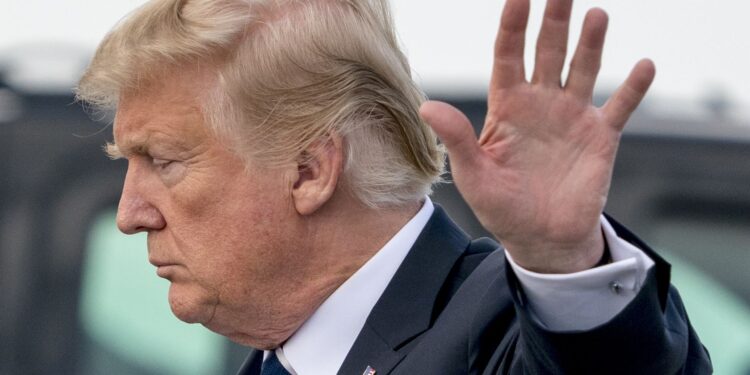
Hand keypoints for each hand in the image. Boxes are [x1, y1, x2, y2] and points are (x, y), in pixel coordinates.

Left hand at [420, 0, 654, 272]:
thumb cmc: (501, 208)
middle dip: (554, 20)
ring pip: (583, 69)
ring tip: (595, 15)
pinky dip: (634, 87)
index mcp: (507, 107)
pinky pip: (620, 106)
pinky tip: (645, 65)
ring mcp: (572, 117)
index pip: (508, 55)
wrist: (541, 239)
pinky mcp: (600, 138)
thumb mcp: (474, 175)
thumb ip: (457, 138)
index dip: (512, 25)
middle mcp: (540, 103)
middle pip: (547, 51)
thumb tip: (426, 106)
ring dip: (591, 43)